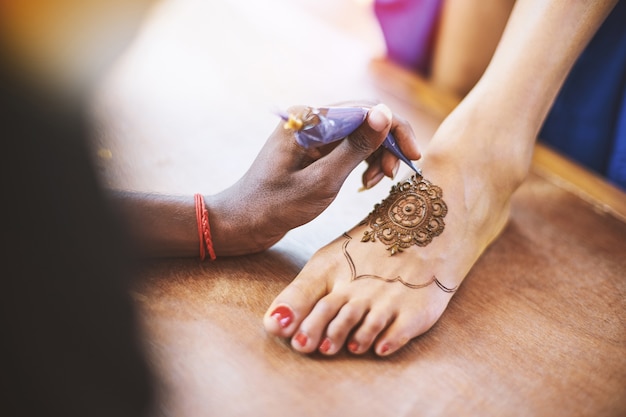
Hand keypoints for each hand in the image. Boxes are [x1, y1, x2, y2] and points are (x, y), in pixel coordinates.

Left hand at [206, 103, 419, 254]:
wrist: (243, 223)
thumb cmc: (276, 205)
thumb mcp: (321, 181)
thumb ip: (355, 148)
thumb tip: (385, 113)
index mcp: (309, 118)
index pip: (365, 109)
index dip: (394, 129)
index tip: (412, 156)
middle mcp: (312, 118)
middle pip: (365, 119)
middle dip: (386, 145)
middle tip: (392, 177)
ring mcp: (313, 133)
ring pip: (360, 134)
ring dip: (376, 155)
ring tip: (376, 183)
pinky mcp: (314, 149)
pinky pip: (348, 147)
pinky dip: (362, 162)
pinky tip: (365, 181)